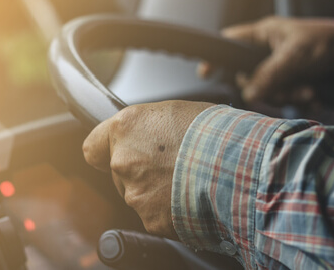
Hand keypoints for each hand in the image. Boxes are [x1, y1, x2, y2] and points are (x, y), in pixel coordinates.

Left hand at [82, 100, 213, 238]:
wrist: (241, 165)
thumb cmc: (216, 132)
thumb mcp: (175, 113)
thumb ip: (148, 127)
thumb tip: (146, 136)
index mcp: (125, 129)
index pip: (92, 147)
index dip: (105, 152)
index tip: (115, 154)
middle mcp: (123, 161)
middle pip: (120, 174)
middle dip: (141, 172)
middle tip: (174, 166)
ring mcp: (136, 194)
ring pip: (139, 197)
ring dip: (158, 193)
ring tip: (190, 181)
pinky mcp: (152, 220)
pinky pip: (157, 217)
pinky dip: (172, 212)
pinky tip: (193, 199)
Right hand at [199, 16, 333, 104]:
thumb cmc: (331, 43)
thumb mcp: (294, 58)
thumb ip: (267, 76)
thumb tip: (247, 94)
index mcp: (265, 33)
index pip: (230, 42)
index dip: (216, 58)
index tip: (204, 74)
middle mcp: (271, 50)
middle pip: (249, 76)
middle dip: (267, 87)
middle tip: (285, 88)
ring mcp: (284, 67)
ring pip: (269, 90)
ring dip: (288, 95)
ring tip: (309, 91)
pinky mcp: (298, 82)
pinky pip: (287, 98)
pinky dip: (300, 100)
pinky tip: (316, 95)